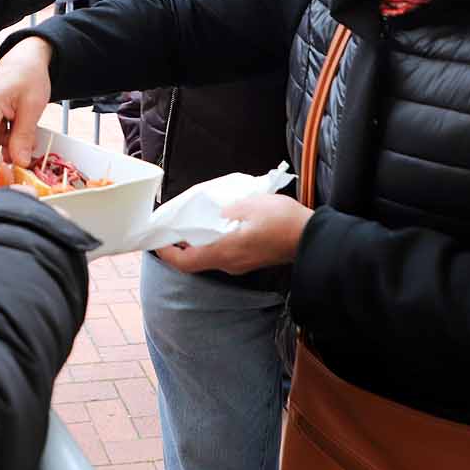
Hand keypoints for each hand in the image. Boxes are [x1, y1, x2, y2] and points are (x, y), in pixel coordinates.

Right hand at [0, 37, 53, 166]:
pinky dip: (6, 143)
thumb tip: (19, 163)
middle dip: (4, 160)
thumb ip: (24, 136)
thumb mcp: (33, 106)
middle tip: (26, 163)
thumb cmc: (28, 75)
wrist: (24, 59)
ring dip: (7, 151)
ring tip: (27, 141)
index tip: (12, 180)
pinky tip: (20, 135)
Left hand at [154, 195, 312, 275]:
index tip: (157, 241)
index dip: (168, 253)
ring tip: (193, 221)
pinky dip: (214, 241)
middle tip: (174, 226)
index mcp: (224, 252)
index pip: (186, 261)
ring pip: (210, 256)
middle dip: (181, 245)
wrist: (312, 238)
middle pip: (196, 260)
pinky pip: (224, 253)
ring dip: (199, 242)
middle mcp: (229, 263)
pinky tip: (218, 224)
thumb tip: (213, 215)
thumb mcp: (250, 205)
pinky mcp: (250, 260)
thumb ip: (225, 210)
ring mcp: (240, 264)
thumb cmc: (282, 221)